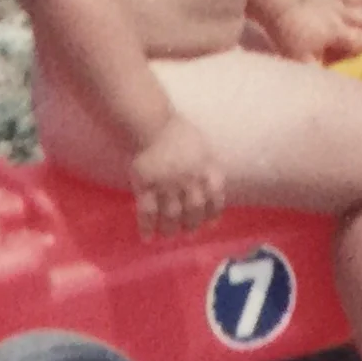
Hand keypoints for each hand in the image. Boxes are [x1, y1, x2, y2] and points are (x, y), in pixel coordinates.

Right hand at [129, 113, 225, 238]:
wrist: (151, 123)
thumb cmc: (178, 133)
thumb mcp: (202, 147)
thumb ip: (208, 168)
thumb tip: (211, 189)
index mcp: (206, 169)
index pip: (215, 198)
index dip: (213, 213)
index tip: (210, 224)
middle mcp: (189, 180)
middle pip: (194, 210)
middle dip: (192, 224)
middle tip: (188, 234)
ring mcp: (167, 184)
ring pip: (172, 214)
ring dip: (171, 229)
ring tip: (168, 235)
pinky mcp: (146, 185)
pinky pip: (147, 211)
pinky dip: (147, 226)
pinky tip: (147, 237)